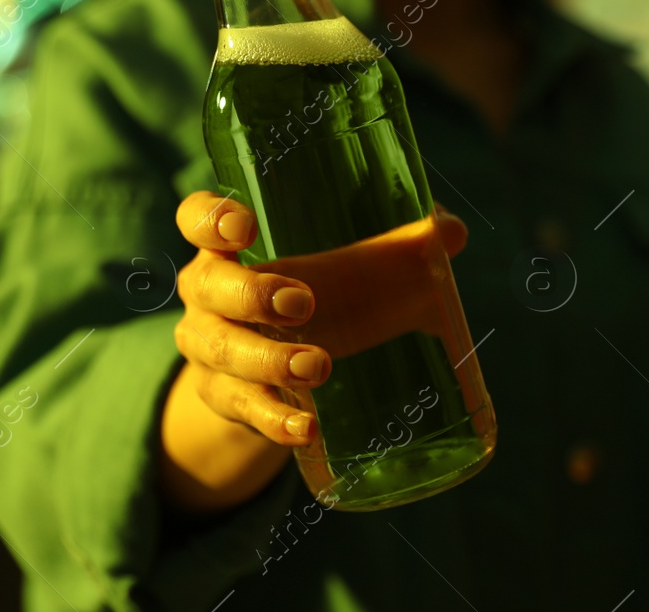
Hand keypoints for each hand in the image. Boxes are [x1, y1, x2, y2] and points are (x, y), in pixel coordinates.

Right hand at [171, 190, 468, 447]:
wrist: (264, 373)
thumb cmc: (310, 294)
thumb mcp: (342, 268)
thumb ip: (395, 245)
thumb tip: (450, 232)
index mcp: (227, 246)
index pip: (197, 219)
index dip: (210, 218)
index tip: (243, 226)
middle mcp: (206, 294)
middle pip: (207, 287)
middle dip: (250, 294)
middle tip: (302, 303)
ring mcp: (209, 350)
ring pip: (222, 352)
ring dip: (268, 361)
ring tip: (318, 367)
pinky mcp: (225, 400)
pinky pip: (243, 411)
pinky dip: (272, 421)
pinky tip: (305, 429)